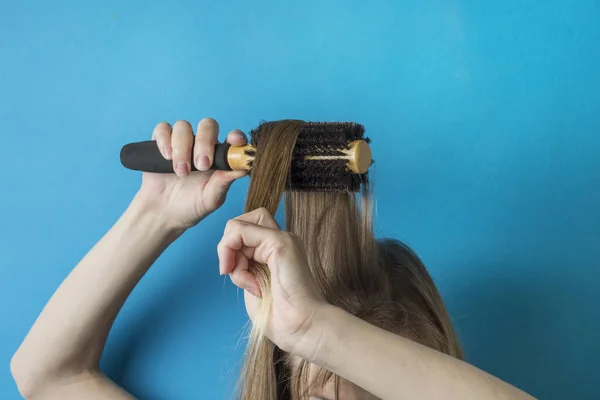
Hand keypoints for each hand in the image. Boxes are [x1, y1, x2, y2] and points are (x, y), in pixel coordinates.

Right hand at [135, 118, 246, 229]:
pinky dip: (165, 140)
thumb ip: (224, 182)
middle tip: (201, 165)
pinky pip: (163, 128)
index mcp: (220, 157)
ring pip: (183, 126)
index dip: (236, 136)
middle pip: (207, 125)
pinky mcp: (161, 142)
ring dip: (182, 148)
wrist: (163, 213)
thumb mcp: (211, 199)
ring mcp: (182, 142)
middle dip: (204, 142)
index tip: (235, 141)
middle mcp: (202, 145)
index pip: (232, 138)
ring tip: (181, 172)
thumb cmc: (191, 206)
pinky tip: (167, 157)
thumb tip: (243, 169)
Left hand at [217, 208, 328, 357]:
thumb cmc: (281, 318)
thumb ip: (243, 267)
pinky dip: (234, 256)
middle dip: (227, 247)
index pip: (245, 231)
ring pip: (237, 225)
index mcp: (276, 251)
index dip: (231, 249)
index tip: (233, 275)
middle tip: (233, 273)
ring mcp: (283, 238)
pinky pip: (240, 232)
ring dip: (229, 253)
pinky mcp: (280, 242)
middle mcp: (281, 240)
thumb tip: (228, 258)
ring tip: (245, 281)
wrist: (302, 329)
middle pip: (240, 222)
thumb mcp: (253, 285)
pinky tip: (248, 281)